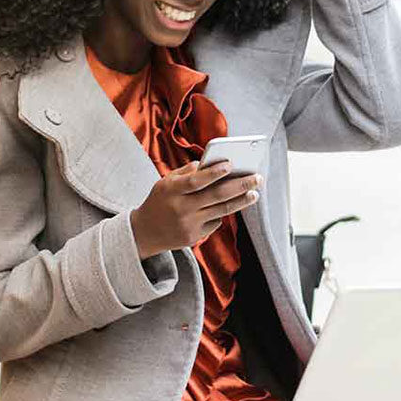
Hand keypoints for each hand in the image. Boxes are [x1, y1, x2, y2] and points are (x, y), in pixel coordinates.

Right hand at [130, 160, 261, 258]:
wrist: (144, 233)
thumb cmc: (159, 201)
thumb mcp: (165, 182)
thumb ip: (187, 172)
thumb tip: (212, 163)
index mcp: (171, 191)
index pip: (196, 181)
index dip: (214, 173)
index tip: (231, 164)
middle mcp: (181, 209)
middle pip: (216, 196)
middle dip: (240, 186)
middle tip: (257, 178)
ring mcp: (189, 225)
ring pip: (221, 211)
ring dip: (241, 201)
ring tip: (254, 193)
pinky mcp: (194, 238)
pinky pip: (215, 222)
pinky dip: (221, 212)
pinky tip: (228, 206)